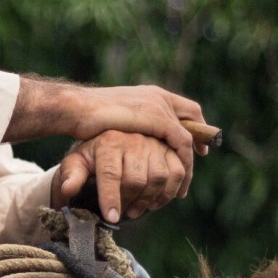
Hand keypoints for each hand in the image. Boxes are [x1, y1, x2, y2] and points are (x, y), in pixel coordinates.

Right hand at [6, 78, 207, 175]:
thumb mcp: (113, 121)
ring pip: (188, 136)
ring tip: (183, 183)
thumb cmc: (85, 117)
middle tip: (201, 156)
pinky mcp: (159, 118)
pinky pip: (182, 143)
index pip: (182, 106)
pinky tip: (178, 180)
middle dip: (199, 138)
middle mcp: (158, 97)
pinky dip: (184, 162)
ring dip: (189, 161)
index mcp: (149, 94)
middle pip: (191, 115)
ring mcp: (160, 106)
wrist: (77, 109)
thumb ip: (128, 127)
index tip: (194, 142)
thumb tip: (132, 142)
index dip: (192, 122)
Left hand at [49, 131, 187, 224]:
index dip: (111, 198)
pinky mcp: (170, 148)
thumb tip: (67, 190)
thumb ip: (71, 175)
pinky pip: (178, 172)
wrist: (112, 142)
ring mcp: (154, 142)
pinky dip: (170, 192)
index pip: (111, 173)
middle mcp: (133, 138)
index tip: (111, 218)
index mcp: (108, 141)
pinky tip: (157, 201)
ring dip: (150, 200)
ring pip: (159, 177)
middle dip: (129, 202)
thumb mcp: (76, 163)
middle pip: (137, 179)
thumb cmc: (92, 157)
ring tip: (137, 209)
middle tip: (123, 213)